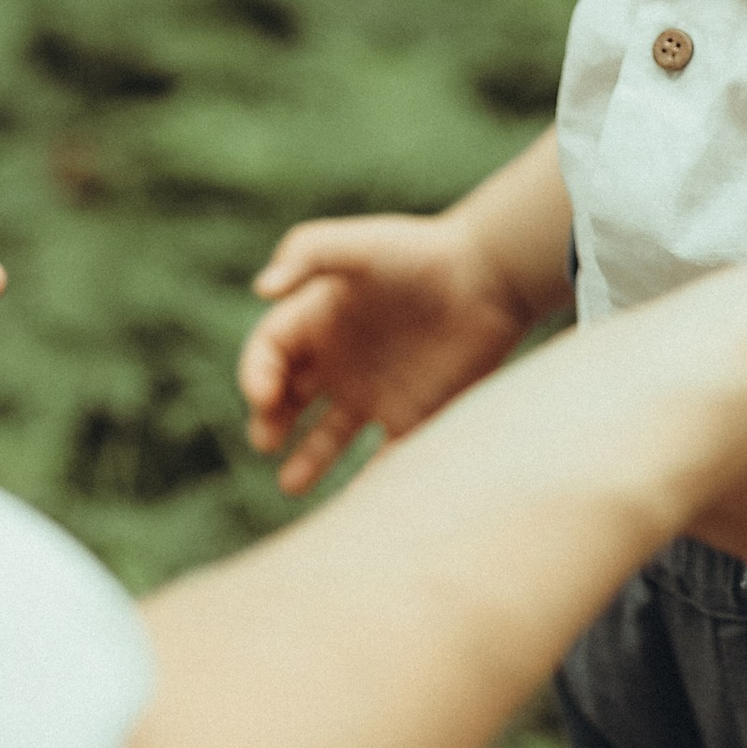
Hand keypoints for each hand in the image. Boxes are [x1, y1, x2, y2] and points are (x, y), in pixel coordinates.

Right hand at [240, 213, 536, 493]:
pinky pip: (380, 459)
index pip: (269, 353)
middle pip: (286, 400)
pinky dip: (364, 484)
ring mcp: (373, 391)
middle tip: (267, 441)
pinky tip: (354, 503)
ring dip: (306, 461)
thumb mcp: (359, 244)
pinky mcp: (411, 415)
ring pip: (326, 438)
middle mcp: (339, 360)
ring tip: (292, 485)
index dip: (256, 375)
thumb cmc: (420, 252)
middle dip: (269, 422)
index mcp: (318, 318)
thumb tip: (261, 288)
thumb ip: (307, 253)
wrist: (491, 275)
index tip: (263, 396)